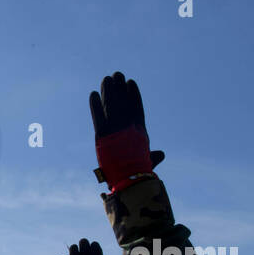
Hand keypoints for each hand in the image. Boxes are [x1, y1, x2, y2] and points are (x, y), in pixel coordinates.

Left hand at [89, 71, 164, 191]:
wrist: (131, 179)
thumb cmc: (140, 173)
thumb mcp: (148, 162)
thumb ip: (153, 156)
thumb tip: (161, 154)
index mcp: (139, 131)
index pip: (136, 108)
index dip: (133, 95)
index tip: (131, 83)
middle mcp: (128, 127)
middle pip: (122, 103)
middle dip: (119, 89)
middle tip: (116, 75)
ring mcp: (116, 130)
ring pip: (111, 106)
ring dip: (108, 92)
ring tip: (106, 79)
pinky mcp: (102, 136)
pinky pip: (97, 117)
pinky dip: (94, 106)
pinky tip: (92, 94)